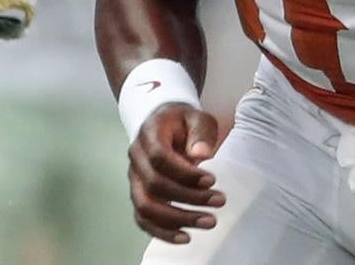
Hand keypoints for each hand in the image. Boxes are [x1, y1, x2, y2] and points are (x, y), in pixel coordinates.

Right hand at [130, 103, 225, 243]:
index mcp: (149, 133)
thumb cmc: (183, 121)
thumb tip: (201, 154)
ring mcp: (134, 178)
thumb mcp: (197, 116)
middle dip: (188, 198)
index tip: (212, 180)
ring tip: (209, 221)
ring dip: (177, 219)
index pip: (160, 157)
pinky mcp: (138, 195)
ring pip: (146, 206)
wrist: (164, 123)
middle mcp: (136, 157)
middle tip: (219, 202)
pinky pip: (143, 219)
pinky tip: (186, 237)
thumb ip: (200, 132)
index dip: (185, 173)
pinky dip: (162, 232)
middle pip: (154, 185)